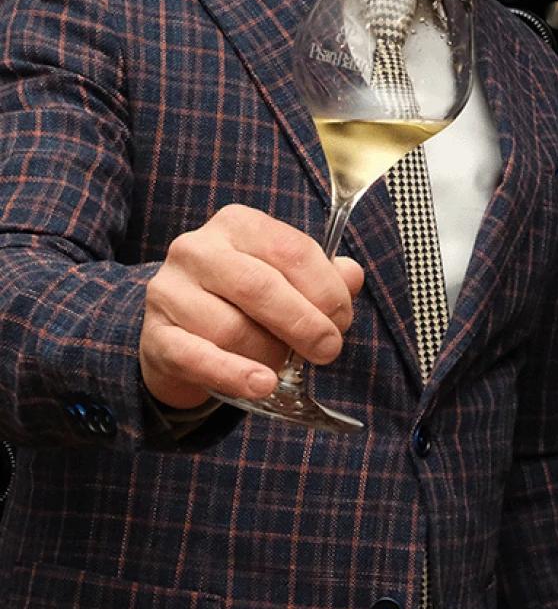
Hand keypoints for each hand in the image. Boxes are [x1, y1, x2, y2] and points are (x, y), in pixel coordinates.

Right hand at [140, 204, 364, 409]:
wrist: (179, 334)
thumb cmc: (242, 301)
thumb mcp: (285, 279)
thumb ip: (323, 276)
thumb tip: (352, 277)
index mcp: (238, 224)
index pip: (291, 249)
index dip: (326, 289)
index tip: (342, 319)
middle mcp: (198, 248)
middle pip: (261, 287)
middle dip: (305, 323)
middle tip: (329, 349)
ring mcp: (169, 291)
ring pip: (232, 328)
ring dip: (270, 353)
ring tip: (281, 363)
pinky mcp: (155, 336)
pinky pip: (198, 358)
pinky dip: (235, 374)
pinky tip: (262, 384)